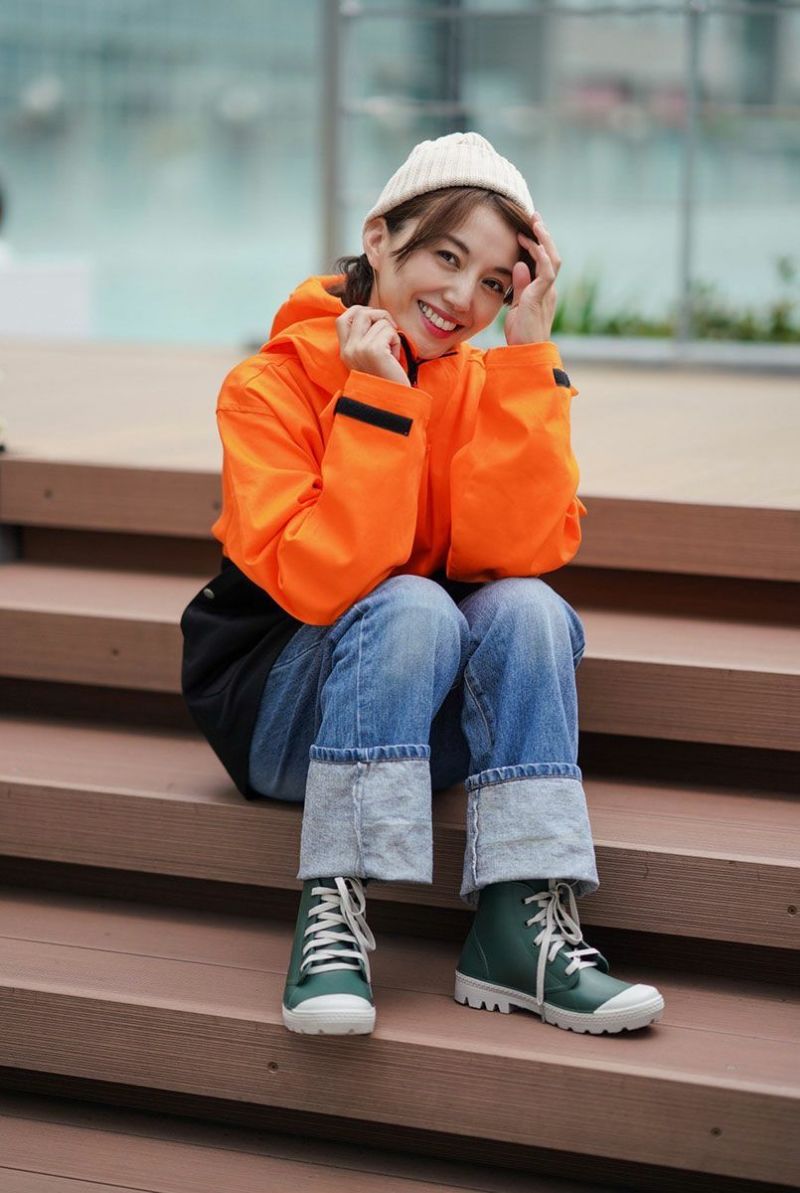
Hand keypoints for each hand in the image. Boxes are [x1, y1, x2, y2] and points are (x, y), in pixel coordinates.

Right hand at [336, 306, 409, 386]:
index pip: (342, 319)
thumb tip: (371, 313)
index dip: (360, 312)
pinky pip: (389, 331)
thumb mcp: (367, 356)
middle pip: (361, 313)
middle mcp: (348, 349)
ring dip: (391, 332)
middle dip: (380, 316)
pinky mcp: (373, 350)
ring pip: (379, 321)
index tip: (375, 321)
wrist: (391, 401)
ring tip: (391, 350)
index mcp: (344, 351)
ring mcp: (359, 349)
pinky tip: (395, 357)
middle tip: (390, 329)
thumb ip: (363, 337)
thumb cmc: (385, 377)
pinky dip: (396, 341)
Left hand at [504, 211, 560, 345]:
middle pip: (552, 255)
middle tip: (534, 216)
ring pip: (552, 259)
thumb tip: (518, 265)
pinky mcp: (542, 297)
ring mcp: (548, 292)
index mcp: (544, 290)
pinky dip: (540, 256)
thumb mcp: (517, 305)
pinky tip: (532, 243)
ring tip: (535, 223)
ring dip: (544, 240)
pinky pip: (546, 272)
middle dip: (543, 234)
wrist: (526, 353)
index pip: (544, 261)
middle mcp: (549, 289)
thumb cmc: (521, 334)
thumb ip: (519, 286)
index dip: (538, 244)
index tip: (528, 229)